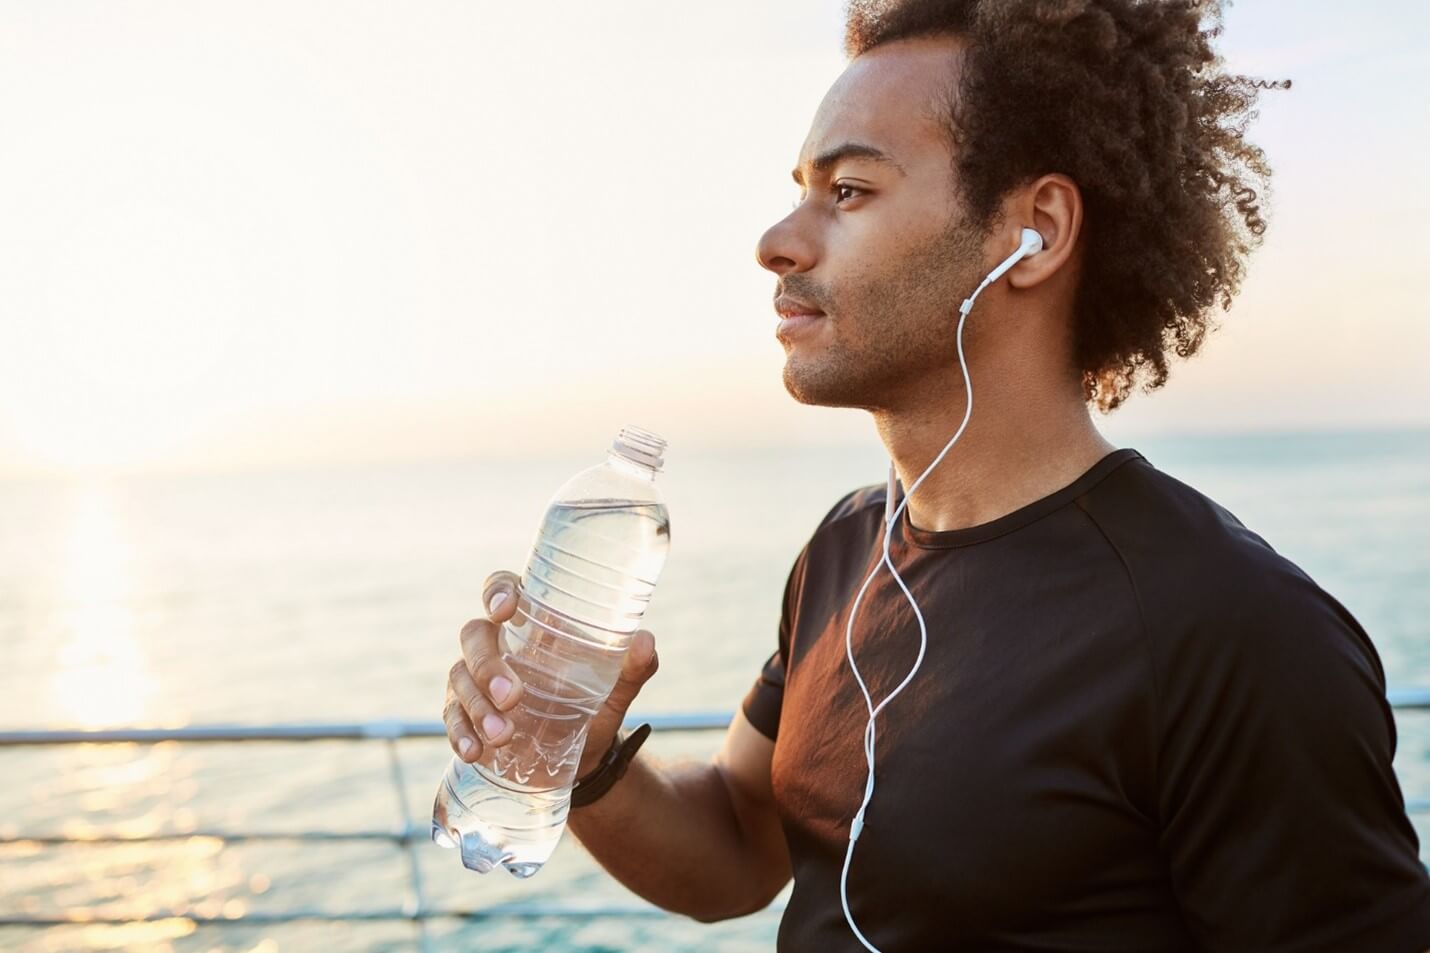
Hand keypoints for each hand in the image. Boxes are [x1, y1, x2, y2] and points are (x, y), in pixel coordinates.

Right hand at [443, 570, 660, 776]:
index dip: (498, 592)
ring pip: (459, 677)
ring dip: (477, 706)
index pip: (503, 589)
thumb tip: (645, 641)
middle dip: (488, 665)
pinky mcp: (467, 714)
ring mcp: (477, 680)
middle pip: (474, 636)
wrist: (584, 759)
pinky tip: (474, 751)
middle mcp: (499, 645)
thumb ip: (633, 668)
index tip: (506, 610)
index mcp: (533, 624)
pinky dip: (460, 733)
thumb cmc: (596, 706)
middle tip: (514, 696)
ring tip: (503, 736)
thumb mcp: (617, 690)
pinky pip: (451, 717)